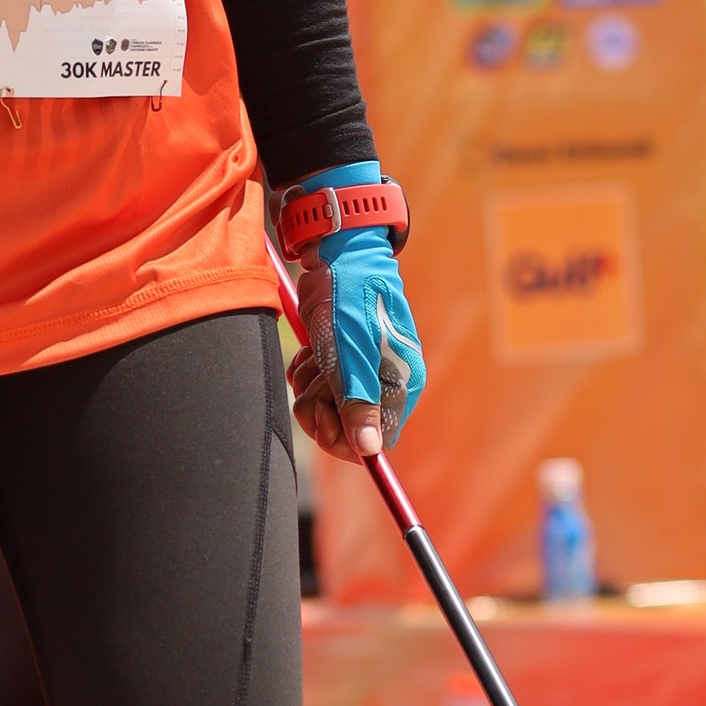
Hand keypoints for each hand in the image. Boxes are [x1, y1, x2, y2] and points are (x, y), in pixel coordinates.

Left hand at [290, 212, 425, 465]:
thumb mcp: (351, 353)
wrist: (334, 253)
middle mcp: (382, 381)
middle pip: (345, 428)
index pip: (374, 440)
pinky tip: (310, 349)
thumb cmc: (348, 298)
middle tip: (317, 379)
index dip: (343, 437)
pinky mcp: (337, 358)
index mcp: (399, 384)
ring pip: (324, 407)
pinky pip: (314, 385)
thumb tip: (370, 451)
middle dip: (321, 407)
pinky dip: (305, 370)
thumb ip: (359, 403)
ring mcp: (358, 370)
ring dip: (310, 385)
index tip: (323, 418)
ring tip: (315, 355)